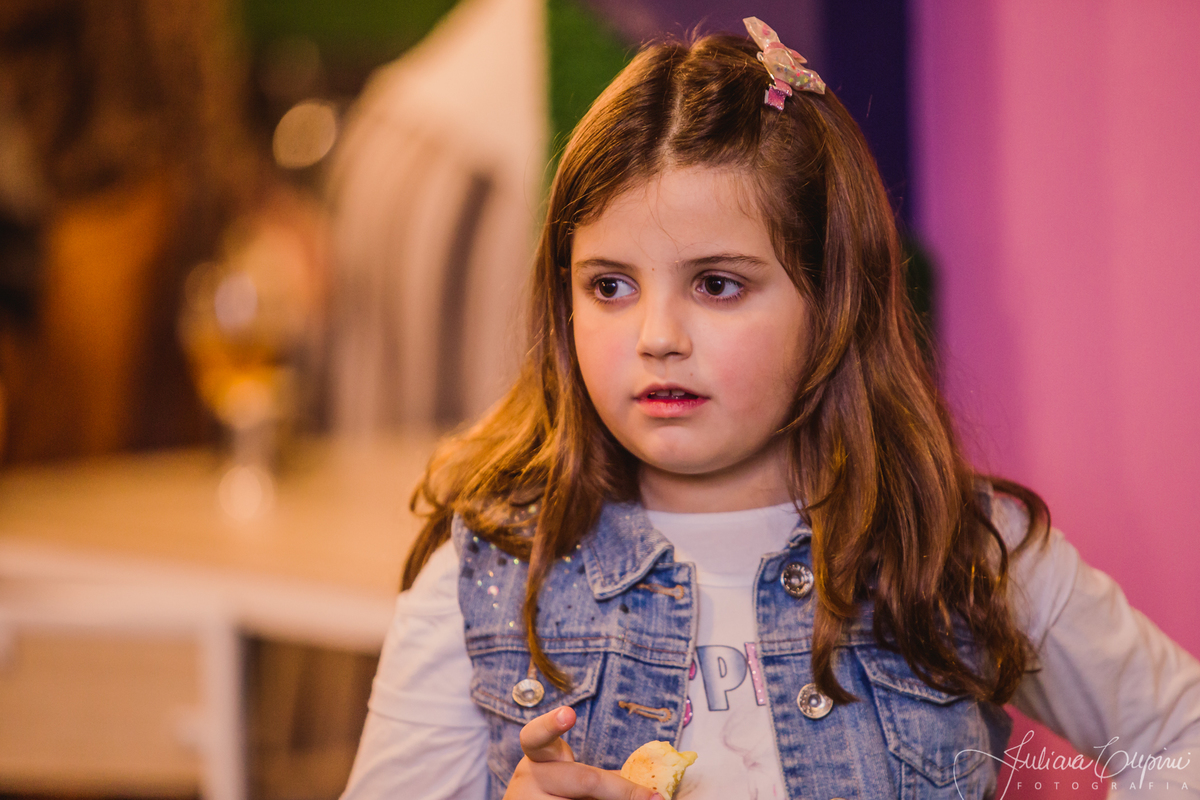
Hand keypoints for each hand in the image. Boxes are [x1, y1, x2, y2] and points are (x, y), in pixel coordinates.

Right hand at [503, 706, 661, 799]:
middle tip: (655, 798)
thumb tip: (651, 783)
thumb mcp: (573, 776)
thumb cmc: (559, 792)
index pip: (536, 736)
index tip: (569, 714)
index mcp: (539, 757)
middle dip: (623, 790)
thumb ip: (601, 776)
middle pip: (584, 779)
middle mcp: (529, 779)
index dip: (551, 724)